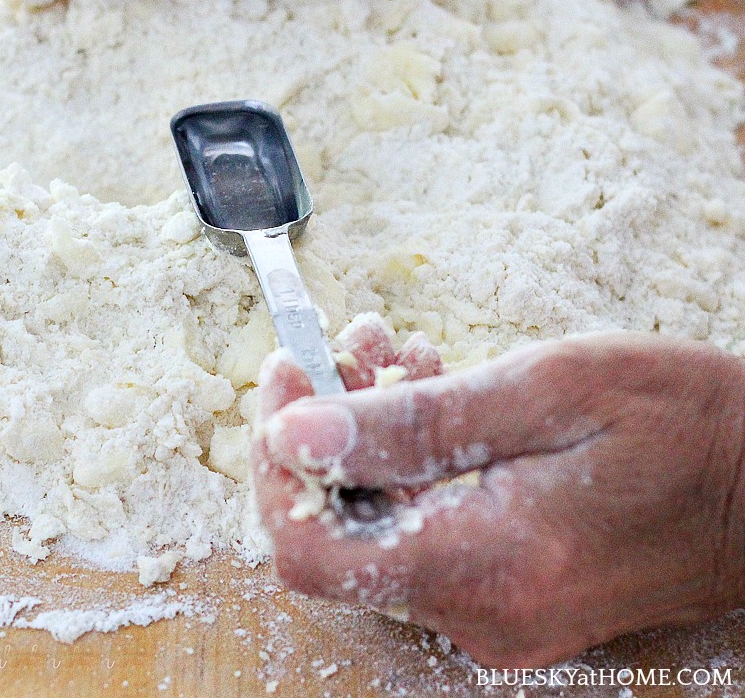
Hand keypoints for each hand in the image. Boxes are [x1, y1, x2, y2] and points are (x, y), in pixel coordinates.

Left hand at [253, 324, 744, 666]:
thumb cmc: (681, 424)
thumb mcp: (548, 391)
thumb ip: (418, 421)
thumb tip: (298, 430)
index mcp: (487, 564)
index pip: (312, 552)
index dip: (275, 461)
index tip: (287, 375)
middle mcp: (480, 611)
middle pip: (339, 533)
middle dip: (328, 428)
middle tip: (357, 345)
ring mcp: (494, 611)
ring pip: (378, 525)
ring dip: (372, 435)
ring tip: (402, 355)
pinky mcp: (508, 593)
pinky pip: (422, 530)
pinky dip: (410, 461)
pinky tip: (434, 397)